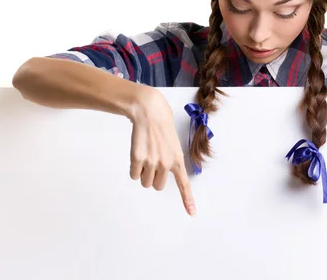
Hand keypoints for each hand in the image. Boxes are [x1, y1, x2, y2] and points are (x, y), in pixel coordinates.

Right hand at [128, 87, 195, 215]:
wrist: (150, 113)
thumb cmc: (162, 129)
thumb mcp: (173, 146)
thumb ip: (171, 163)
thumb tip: (162, 177)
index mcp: (177, 160)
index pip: (184, 184)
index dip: (187, 199)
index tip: (192, 213)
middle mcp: (166, 163)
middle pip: (157, 186)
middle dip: (153, 178)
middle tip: (152, 162)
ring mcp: (152, 162)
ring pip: (145, 182)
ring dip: (143, 174)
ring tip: (146, 156)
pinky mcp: (137, 159)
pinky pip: (133, 175)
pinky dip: (134, 169)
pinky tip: (138, 154)